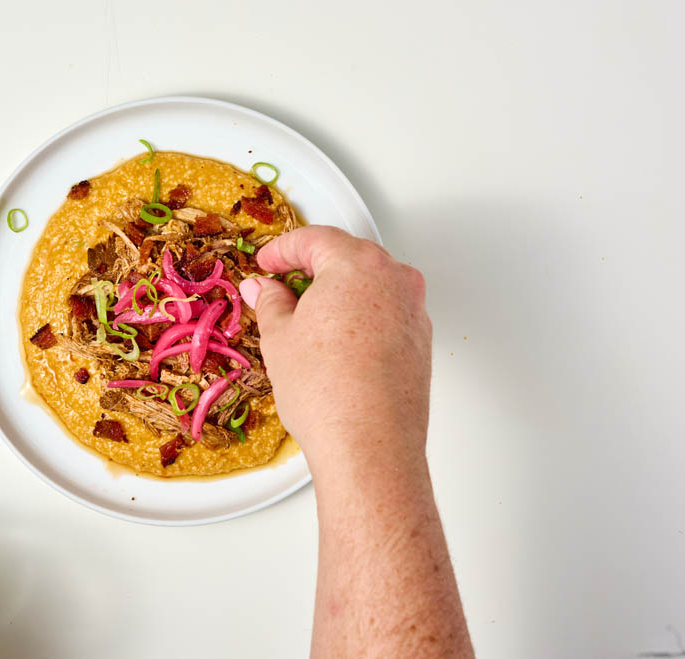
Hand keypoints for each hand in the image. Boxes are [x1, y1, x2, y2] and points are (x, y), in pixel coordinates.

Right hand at [239, 225, 431, 474]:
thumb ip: (271, 302)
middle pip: (348, 255)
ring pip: (370, 284)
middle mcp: (394, 279)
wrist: (369, 446)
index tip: (266, 262)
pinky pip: (386, 312)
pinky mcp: (420, 341)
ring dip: (338, 291)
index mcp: (357, 265)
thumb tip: (264, 288)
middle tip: (281, 283)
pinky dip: (360, 315)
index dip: (282, 249)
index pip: (315, 238)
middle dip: (312, 266)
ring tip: (306, 317)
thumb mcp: (280, 338)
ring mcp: (413, 310)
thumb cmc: (327, 392)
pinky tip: (336, 341)